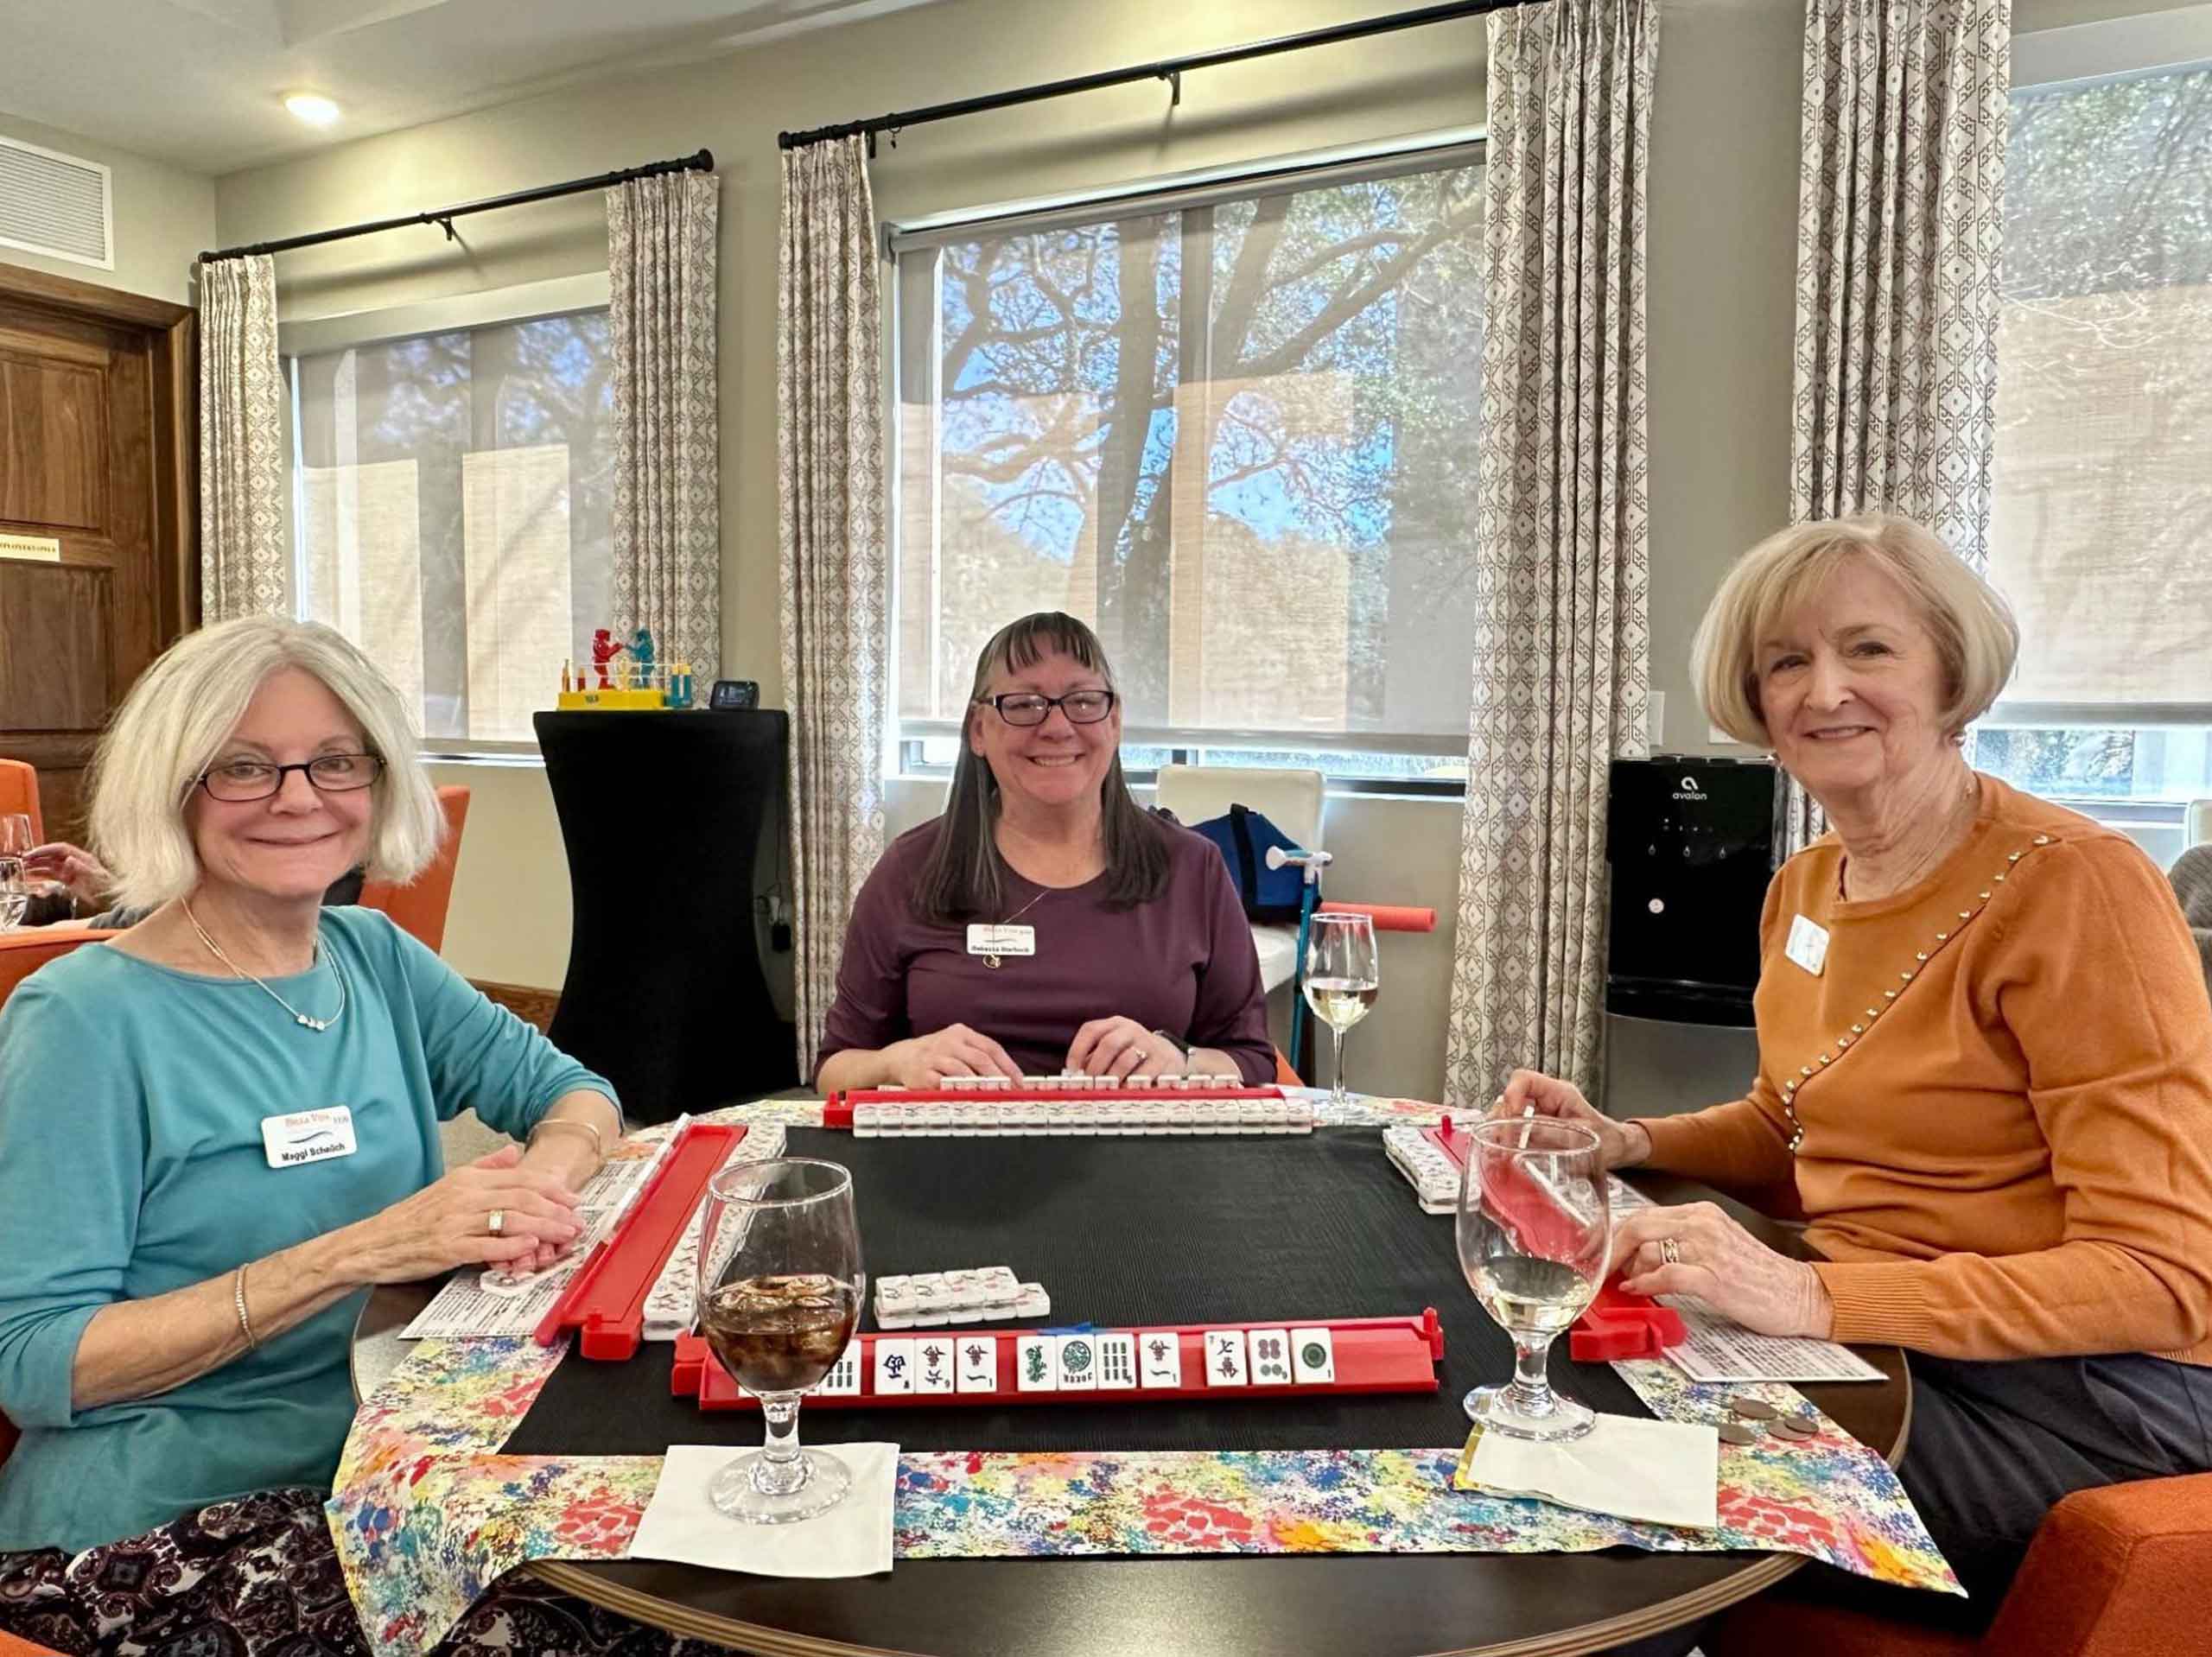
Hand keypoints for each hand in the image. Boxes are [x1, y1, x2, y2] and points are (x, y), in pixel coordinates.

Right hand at [24, 841, 109, 903]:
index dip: (45, 849)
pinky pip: (51, 875)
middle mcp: (74, 862)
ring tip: (22, 868)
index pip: (60, 849)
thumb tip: (69, 859)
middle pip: (52, 856)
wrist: (111, 901)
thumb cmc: (106, 888)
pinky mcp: (68, 880)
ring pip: (49, 865)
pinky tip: (30, 876)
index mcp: (81, 857)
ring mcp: (71, 871)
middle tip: (22, 861)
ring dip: (36, 866)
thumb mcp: (95, 877)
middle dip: (37, 857)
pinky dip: (41, 875)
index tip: (32, 854)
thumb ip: (82, 868)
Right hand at [343, 1144, 584, 1282]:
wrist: (372, 1243)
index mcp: (467, 1179)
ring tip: (565, 1235)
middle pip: (522, 1198)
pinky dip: (511, 1247)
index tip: (573, 1199)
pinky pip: (486, 1246)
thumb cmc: (412, 1217)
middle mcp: (464, 1196)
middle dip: (556, 1210)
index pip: (520, 1179)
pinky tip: (530, 1247)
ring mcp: (456, 1222)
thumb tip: (513, 1153)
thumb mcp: (449, 1184)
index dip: (551, 1189)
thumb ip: (484, 1168)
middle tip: (577, 1222)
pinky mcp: (447, 1248)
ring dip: (543, 1228)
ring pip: (510, 1220)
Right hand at [885, 1024, 1021, 1085]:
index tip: (1020, 1082)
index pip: (991, 1048)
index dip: (1008, 1066)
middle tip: (1010, 1092)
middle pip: (980, 1059)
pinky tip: (967, 1099)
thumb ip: (979, 1057)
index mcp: (961, 1033)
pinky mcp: (922, 1073)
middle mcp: (949, 1042)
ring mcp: (934, 1057)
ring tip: (992, 1096)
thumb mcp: (957, 1046)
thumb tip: (1009, 1079)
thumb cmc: (937, 1054)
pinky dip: (957, 1091)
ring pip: (962, 1071)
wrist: (901, 1057)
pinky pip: (943, 1084)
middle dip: (998, 1078)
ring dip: (980, 1085)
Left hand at [1066, 1017, 1183, 1080]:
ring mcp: (1148, 1043)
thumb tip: (1075, 1077)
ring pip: (1126, 1059)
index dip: (1077, 1050)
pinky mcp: (1161, 1060)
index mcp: (1114, 1024)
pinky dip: (1131, 1085)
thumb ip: (1094, 1060)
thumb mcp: (1113, 1050)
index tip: (1072, 1071)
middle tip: (1091, 1085)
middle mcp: (1131, 1030)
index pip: (1091, 1030)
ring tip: (1107, 1090)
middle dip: (1096, 1068)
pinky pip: (1143, 1074)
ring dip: (1113, 1078)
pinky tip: (1126, 1091)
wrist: (1168, 1055)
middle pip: (1108, 1044)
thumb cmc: (1132, 1054)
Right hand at [1490, 1069, 1649, 1170]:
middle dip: (1501, 1116)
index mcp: (1559, 1093)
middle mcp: (1547, 1100)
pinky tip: (1507, 1152)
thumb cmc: (1608, 1139)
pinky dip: (1507, 1139)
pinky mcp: (1538, 1129)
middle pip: (1511, 1096)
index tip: (1510, 1115)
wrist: (1618, 1149)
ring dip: (1501, 1129)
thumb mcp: (1582, 1137)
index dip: (1511, 1094)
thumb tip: (1524, 1134)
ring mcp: (1541, 1114)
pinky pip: (1516, 1128)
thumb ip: (1552, 1134)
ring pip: (1509, 1112)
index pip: (1525, 1079)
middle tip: (1501, 1138)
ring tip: (1500, 1147)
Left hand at [1612, 1201, 1833, 1337]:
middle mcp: (1703, 1224)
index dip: (1615, 1234)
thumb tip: (1636, 1258)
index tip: (1598, 1250)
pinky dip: (1644, 1283)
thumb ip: (1679, 1245)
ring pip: (1647, 1247)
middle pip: (1638, 1225)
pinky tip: (1636, 1289)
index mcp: (1702, 1214)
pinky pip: (1666, 1274)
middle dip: (1610, 1248)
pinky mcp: (1715, 1277)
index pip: (1644, 1215)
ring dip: (1627, 1268)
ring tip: (1626, 1281)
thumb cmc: (1758, 1276)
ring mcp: (1709, 1249)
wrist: (1799, 1295)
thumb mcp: (1715, 1247)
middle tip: (1597, 1267)